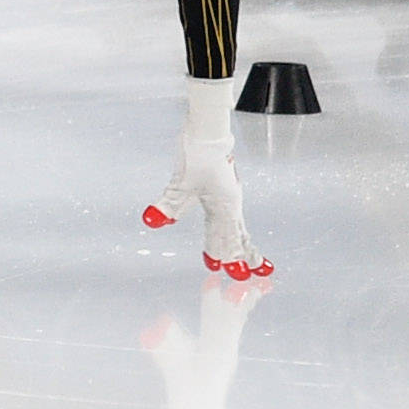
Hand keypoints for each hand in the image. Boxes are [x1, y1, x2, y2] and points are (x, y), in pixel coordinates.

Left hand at [143, 76, 270, 278]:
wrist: (207, 131)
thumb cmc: (197, 155)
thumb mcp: (180, 183)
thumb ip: (168, 204)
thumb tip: (152, 220)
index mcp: (224, 205)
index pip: (225, 237)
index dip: (225, 255)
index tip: (226, 271)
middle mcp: (230, 203)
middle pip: (234, 235)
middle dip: (237, 255)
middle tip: (245, 276)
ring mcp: (228, 196)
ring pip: (235, 227)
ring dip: (239, 245)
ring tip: (255, 262)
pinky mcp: (222, 189)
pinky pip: (229, 215)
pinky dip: (231, 228)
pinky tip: (226, 229)